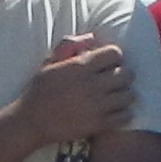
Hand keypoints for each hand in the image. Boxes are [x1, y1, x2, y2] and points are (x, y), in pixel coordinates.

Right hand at [17, 36, 136, 148]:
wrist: (31, 122)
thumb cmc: (39, 89)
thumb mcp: (49, 62)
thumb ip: (69, 44)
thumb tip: (92, 37)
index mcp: (81, 66)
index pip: (115, 53)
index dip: (113, 56)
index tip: (107, 63)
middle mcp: (92, 84)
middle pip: (127, 74)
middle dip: (122, 75)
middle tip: (114, 81)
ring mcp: (98, 105)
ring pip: (129, 95)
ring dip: (124, 94)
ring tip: (115, 97)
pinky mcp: (99, 124)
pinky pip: (125, 116)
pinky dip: (122, 113)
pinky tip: (113, 112)